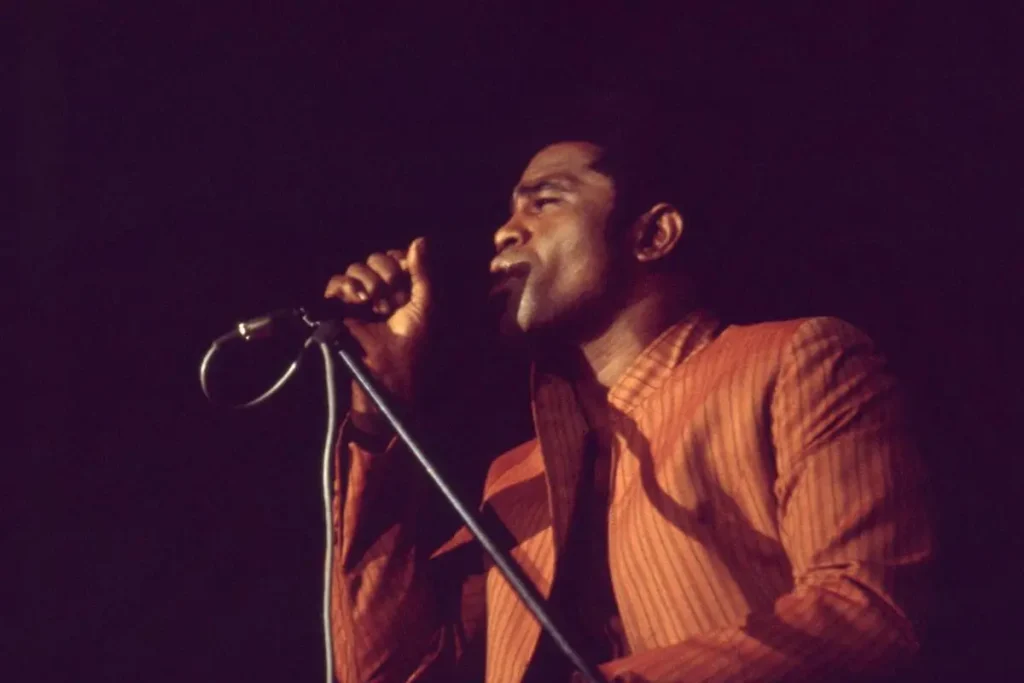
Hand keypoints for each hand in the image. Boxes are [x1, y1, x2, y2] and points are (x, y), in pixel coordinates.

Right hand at [323, 237, 432, 434]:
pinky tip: (358, 299)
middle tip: (394, 301)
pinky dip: (347, 286)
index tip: (409, 287)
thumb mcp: (426, 305)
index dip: (402, 265)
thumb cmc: (413, 343)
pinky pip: (335, 283)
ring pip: (356, 268)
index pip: (396, 257)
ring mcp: (358, 299)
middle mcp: (380, 290)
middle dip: (388, 275)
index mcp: (402, 288)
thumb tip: (420, 239)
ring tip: (378, 306)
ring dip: (370, 283)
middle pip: (376, 259)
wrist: (390, 372)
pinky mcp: (337, 309)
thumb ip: (423, 272)